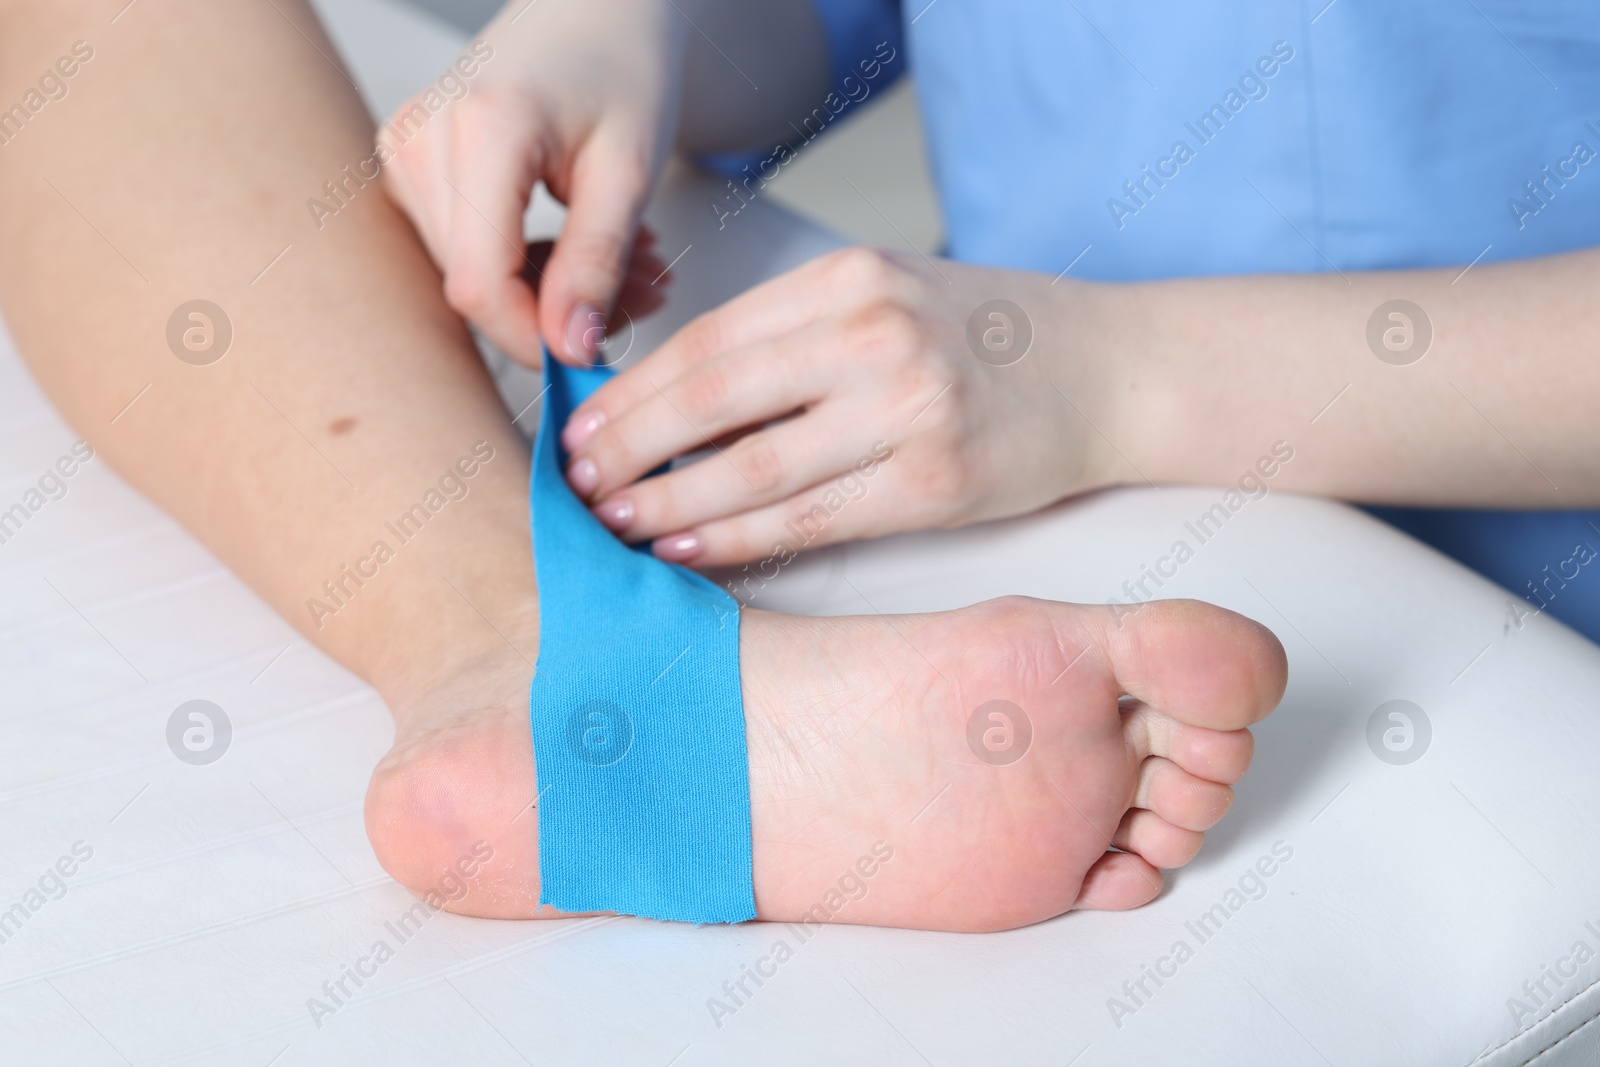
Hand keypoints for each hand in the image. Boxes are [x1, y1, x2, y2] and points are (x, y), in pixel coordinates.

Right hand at [380, 0, 686, 365]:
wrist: (595, 12)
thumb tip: (570, 349)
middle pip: (474, 284)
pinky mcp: (412, 166)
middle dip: (559, 311)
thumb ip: (597, 264)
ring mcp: (406, 151)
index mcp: (482, 129)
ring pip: (472, 275)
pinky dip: (530, 265)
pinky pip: (465, 251)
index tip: (594, 354)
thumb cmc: (621, 66)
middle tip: (645, 289)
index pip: (481, 282)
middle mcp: (423, 139)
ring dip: (553, 290)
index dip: (534, 338)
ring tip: (628, 259)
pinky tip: (583, 247)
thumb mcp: (630, 171)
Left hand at [558, 247, 1121, 565]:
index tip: (583, 427)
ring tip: (616, 523)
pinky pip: (812, 519)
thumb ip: (795, 335)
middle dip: (631, 448)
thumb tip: (678, 401)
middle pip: (714, 399)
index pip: (711, 339)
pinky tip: (689, 547)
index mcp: (852, 279)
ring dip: (669, 501)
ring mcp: (910, 409)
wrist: (1113, 371)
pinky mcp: (937, 483)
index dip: (633, 391)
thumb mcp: (891, 298)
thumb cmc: (991, 339)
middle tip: (577, 485)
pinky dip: (739, 538)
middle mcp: (875, 335)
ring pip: (753, 467)